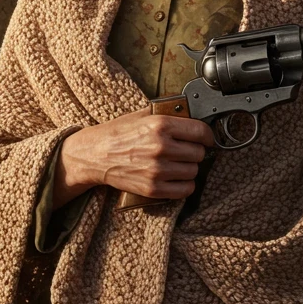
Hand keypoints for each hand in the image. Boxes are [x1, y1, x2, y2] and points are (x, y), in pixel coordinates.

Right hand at [54, 109, 214, 206]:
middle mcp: (161, 147)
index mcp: (160, 125)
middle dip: (196, 152)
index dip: (208, 136)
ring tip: (179, 164)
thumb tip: (191, 113)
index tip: (206, 139)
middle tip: (187, 151)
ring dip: (190, 168)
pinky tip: (177, 178)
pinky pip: (185, 190)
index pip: (201, 132)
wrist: (94, 155)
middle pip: (199, 153)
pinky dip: (185, 185)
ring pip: (193, 172)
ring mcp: (157, 170)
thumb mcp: (142, 115)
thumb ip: (167, 114)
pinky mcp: (153, 188)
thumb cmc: (117, 133)